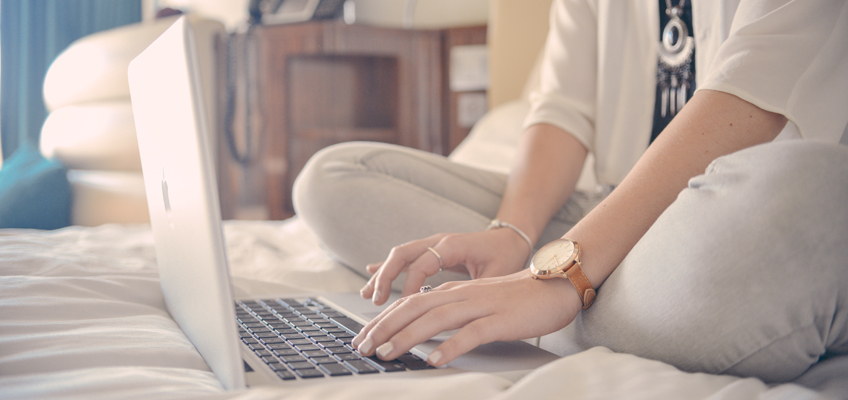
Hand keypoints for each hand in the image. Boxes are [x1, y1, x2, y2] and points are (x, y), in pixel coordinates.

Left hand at [352, 270, 582, 365]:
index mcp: (454, 292)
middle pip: (414, 309)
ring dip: (407, 337)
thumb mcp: (477, 302)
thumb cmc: (516, 298)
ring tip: (386, 354)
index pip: (409, 303)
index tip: (363, 337)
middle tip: (362, 347)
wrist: (555, 285)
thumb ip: (451, 312)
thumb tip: (423, 330)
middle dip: (384, 328)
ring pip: (435, 319)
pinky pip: (471, 333)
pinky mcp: (500, 320)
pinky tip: (434, 360)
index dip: (383, 320)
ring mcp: (481, 306)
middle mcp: (462, 296)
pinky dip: (450, 347)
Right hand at [360, 228, 531, 304]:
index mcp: (453, 245)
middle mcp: (439, 241)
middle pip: (402, 254)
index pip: (423, 264)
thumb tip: (456, 309)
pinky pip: (405, 258)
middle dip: (385, 277)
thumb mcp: (496, 274)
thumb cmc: (506, 255)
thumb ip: (475, 288)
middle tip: (375, 301)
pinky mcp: (431, 250)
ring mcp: (433, 244)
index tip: (404, 306)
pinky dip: (388, 267)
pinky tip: (372, 275)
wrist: (511, 237)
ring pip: (400, 256)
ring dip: (382, 274)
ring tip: (367, 295)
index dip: (410, 285)